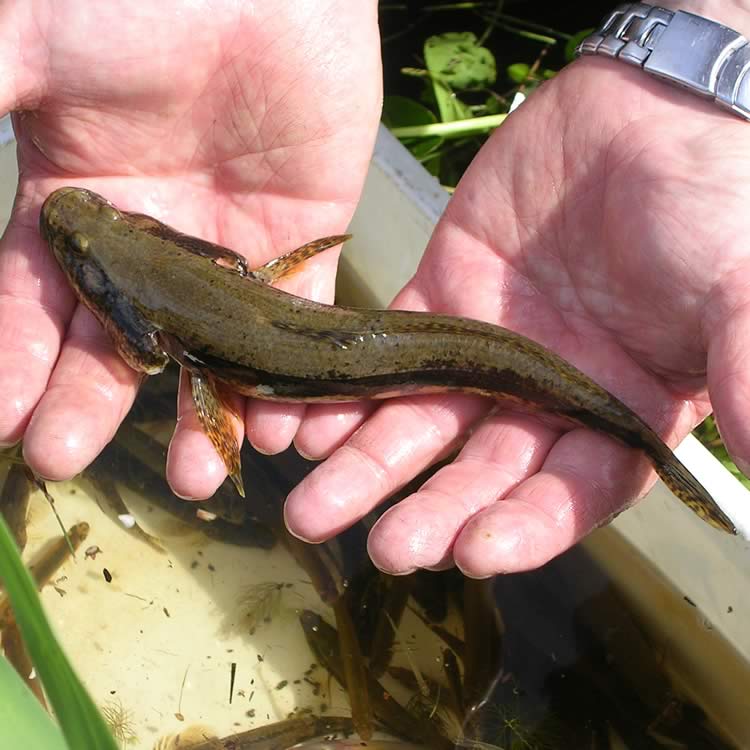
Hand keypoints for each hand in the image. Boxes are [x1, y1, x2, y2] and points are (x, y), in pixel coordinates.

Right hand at [0, 0, 380, 496]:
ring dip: (201, 412)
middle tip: (69, 458)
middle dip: (93, 399)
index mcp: (79, 202)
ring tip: (199, 478)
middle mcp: (151, 239)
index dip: (14, 360)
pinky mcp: (299, 241)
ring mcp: (228, 245)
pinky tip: (279, 428)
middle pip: (118, 340)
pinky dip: (288, 376)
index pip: (34, 300)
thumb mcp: (27, 46)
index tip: (1, 425)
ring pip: (209, 347)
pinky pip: (293, 321)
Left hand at [284, 55, 749, 575]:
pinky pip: (385, 355)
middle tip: (384, 550)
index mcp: (618, 411)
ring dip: (366, 468)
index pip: (569, 493)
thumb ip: (744, 367)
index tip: (475, 553)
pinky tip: (305, 426)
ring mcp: (483, 352)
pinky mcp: (437, 299)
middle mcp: (542, 397)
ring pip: (419, 424)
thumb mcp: (737, 286)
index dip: (524, 527)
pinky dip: (346, 392)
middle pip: (479, 473)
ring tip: (314, 509)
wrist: (642, 110)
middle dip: (431, 511)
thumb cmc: (710, 197)